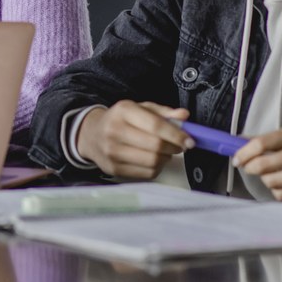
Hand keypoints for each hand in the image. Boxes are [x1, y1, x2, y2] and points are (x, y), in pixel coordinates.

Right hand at [75, 101, 192, 178]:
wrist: (92, 134)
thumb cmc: (121, 119)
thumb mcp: (140, 108)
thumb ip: (163, 112)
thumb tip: (184, 115)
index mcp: (124, 110)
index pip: (155, 125)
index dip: (176, 135)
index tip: (189, 140)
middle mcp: (115, 130)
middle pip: (155, 146)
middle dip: (174, 148)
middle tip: (180, 146)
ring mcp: (112, 152)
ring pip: (152, 162)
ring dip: (166, 159)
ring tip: (166, 152)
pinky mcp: (113, 168)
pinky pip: (146, 173)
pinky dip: (156, 168)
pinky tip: (155, 160)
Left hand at [232, 124, 281, 201]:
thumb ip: (275, 139)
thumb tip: (244, 142)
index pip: (261, 143)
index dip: (243, 152)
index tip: (237, 157)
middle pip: (263, 164)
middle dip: (250, 168)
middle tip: (249, 168)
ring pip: (272, 181)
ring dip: (265, 180)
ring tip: (271, 175)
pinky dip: (278, 191)